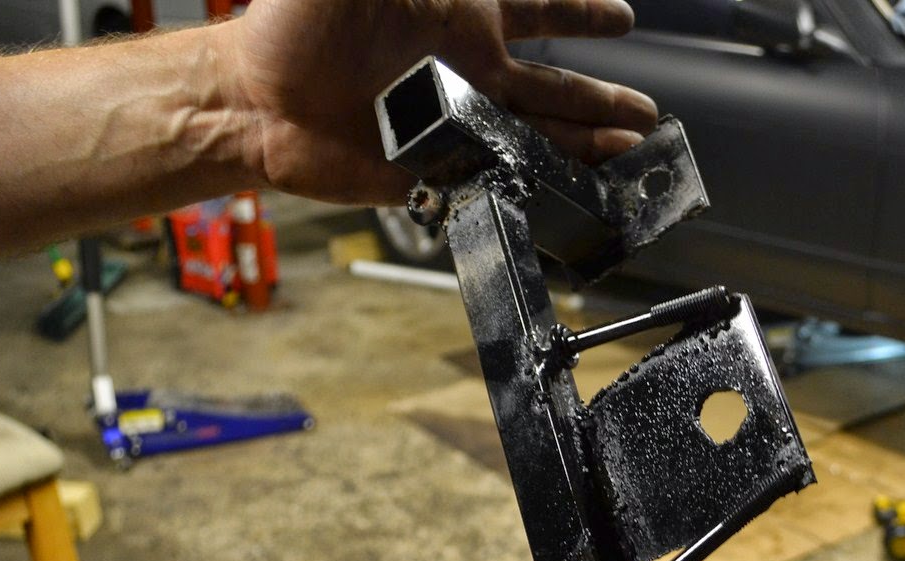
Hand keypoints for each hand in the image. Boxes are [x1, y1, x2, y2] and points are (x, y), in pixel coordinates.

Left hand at [212, 0, 658, 204]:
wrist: (256, 102)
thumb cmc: (297, 23)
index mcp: (460, 16)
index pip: (539, 7)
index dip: (582, 11)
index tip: (622, 16)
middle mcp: (467, 73)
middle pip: (554, 85)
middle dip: (602, 97)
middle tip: (648, 113)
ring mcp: (456, 126)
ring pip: (540, 137)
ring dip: (588, 145)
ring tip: (633, 154)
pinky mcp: (438, 173)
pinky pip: (500, 183)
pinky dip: (538, 191)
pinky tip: (574, 198)